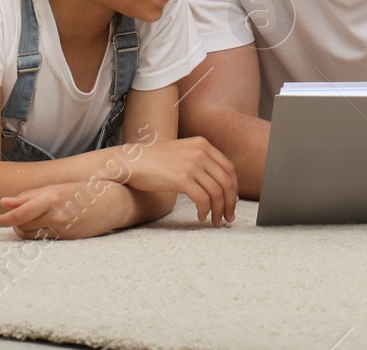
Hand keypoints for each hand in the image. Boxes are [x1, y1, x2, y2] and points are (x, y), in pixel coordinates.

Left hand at [0, 181, 123, 239]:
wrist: (115, 203)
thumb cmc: (84, 191)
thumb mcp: (57, 188)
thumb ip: (30, 195)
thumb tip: (4, 202)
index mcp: (53, 198)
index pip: (22, 213)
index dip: (6, 219)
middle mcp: (57, 216)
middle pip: (23, 225)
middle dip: (16, 222)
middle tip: (17, 215)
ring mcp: (62, 230)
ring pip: (31, 235)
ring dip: (25, 229)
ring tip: (31, 219)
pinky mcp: (67, 239)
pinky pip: (44, 239)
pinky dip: (39, 233)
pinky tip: (46, 224)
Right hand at [119, 136, 237, 226]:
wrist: (132, 161)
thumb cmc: (154, 161)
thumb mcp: (182, 153)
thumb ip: (200, 164)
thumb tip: (219, 186)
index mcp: (202, 144)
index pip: (229, 168)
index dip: (234, 188)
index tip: (232, 201)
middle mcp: (200, 152)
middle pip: (226, 181)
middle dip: (230, 202)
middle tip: (228, 217)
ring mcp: (192, 164)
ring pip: (217, 192)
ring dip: (219, 210)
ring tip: (216, 221)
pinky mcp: (182, 178)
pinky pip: (203, 199)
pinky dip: (205, 211)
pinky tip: (201, 216)